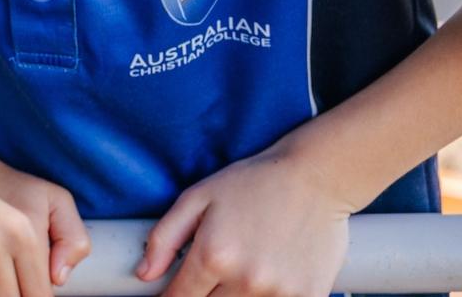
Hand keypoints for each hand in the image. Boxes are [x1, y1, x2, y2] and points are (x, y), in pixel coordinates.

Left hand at [136, 150, 352, 296]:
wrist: (318, 177)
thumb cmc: (254, 183)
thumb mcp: (198, 197)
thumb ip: (165, 238)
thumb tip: (144, 275)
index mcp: (214, 256)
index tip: (176, 292)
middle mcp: (247, 280)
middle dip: (206, 295)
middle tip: (216, 272)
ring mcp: (280, 293)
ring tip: (247, 267)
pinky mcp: (309, 296)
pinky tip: (271, 277)